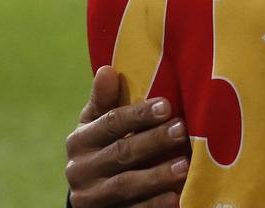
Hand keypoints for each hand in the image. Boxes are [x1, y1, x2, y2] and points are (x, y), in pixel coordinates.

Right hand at [65, 66, 189, 207]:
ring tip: (185, 167)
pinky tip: (177, 198)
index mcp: (80, 140)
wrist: (91, 193)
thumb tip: (107, 70)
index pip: (110, 123)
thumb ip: (105, 100)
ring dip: (157, 176)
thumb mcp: (98, 124)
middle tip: (182, 131)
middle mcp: (80, 169)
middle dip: (153, 142)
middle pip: (121, 153)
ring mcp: (92, 197)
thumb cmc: (103, 146)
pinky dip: (154, 205)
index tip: (166, 106)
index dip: (138, 115)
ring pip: (125, 186)